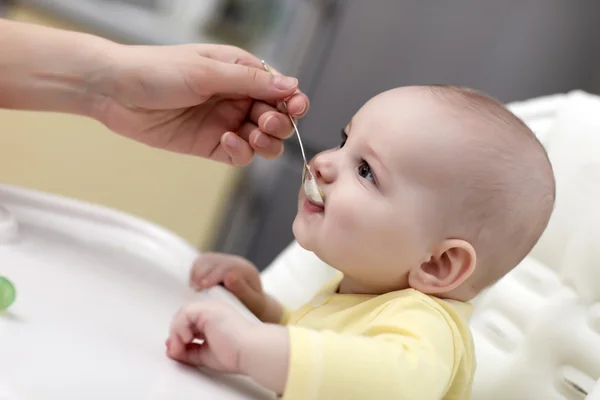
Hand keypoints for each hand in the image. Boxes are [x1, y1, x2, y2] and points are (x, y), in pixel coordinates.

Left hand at [90, 43, 309, 165]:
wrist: (114, 92)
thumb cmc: (155, 70)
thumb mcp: (206, 71)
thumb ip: (249, 82)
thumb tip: (291, 86)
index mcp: (239, 72)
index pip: (280, 89)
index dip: (293, 101)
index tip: (296, 108)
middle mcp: (236, 97)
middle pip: (277, 117)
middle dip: (279, 122)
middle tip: (265, 122)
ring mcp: (225, 122)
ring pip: (263, 140)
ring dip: (266, 141)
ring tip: (253, 135)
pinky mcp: (211, 144)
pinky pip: (240, 155)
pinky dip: (241, 151)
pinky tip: (227, 140)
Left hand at [166, 299, 289, 393]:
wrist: (251, 350)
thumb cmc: (236, 353)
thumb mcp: (204, 354)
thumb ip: (188, 351)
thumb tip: (171, 350)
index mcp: (214, 319)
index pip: (189, 322)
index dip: (179, 335)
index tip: (176, 350)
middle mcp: (212, 310)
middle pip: (183, 317)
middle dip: (175, 334)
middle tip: (175, 351)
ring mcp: (210, 307)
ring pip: (182, 314)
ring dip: (176, 333)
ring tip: (182, 347)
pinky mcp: (208, 309)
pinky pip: (185, 314)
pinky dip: (181, 328)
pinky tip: (188, 339)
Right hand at [189, 253, 282, 322]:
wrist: (252, 304)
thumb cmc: (253, 306)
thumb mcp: (253, 302)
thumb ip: (242, 291)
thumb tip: (229, 277)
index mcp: (246, 270)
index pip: (227, 267)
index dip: (213, 275)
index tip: (203, 286)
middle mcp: (235, 262)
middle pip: (213, 261)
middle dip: (201, 274)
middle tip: (194, 289)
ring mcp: (225, 261)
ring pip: (205, 259)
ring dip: (196, 272)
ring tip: (194, 288)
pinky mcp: (215, 263)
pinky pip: (201, 262)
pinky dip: (194, 271)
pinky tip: (194, 284)